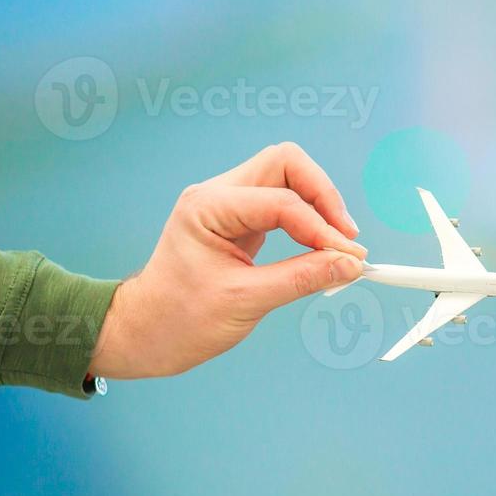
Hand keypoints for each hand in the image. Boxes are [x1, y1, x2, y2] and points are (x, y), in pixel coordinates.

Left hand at [90, 143, 366, 378]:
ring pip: (287, 178)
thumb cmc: (180, 319)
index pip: (282, 202)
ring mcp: (228, 205)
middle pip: (286, 164)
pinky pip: (283, 204)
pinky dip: (307, 221)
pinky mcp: (239, 221)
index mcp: (209, 208)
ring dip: (319, 206)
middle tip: (346, 238)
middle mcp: (217, 195)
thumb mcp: (246, 301)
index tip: (349, 259)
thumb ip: (302, 278)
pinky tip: (320, 247)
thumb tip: (350, 265)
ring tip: (338, 245)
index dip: (321, 229)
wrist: (146, 332)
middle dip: (323, 196)